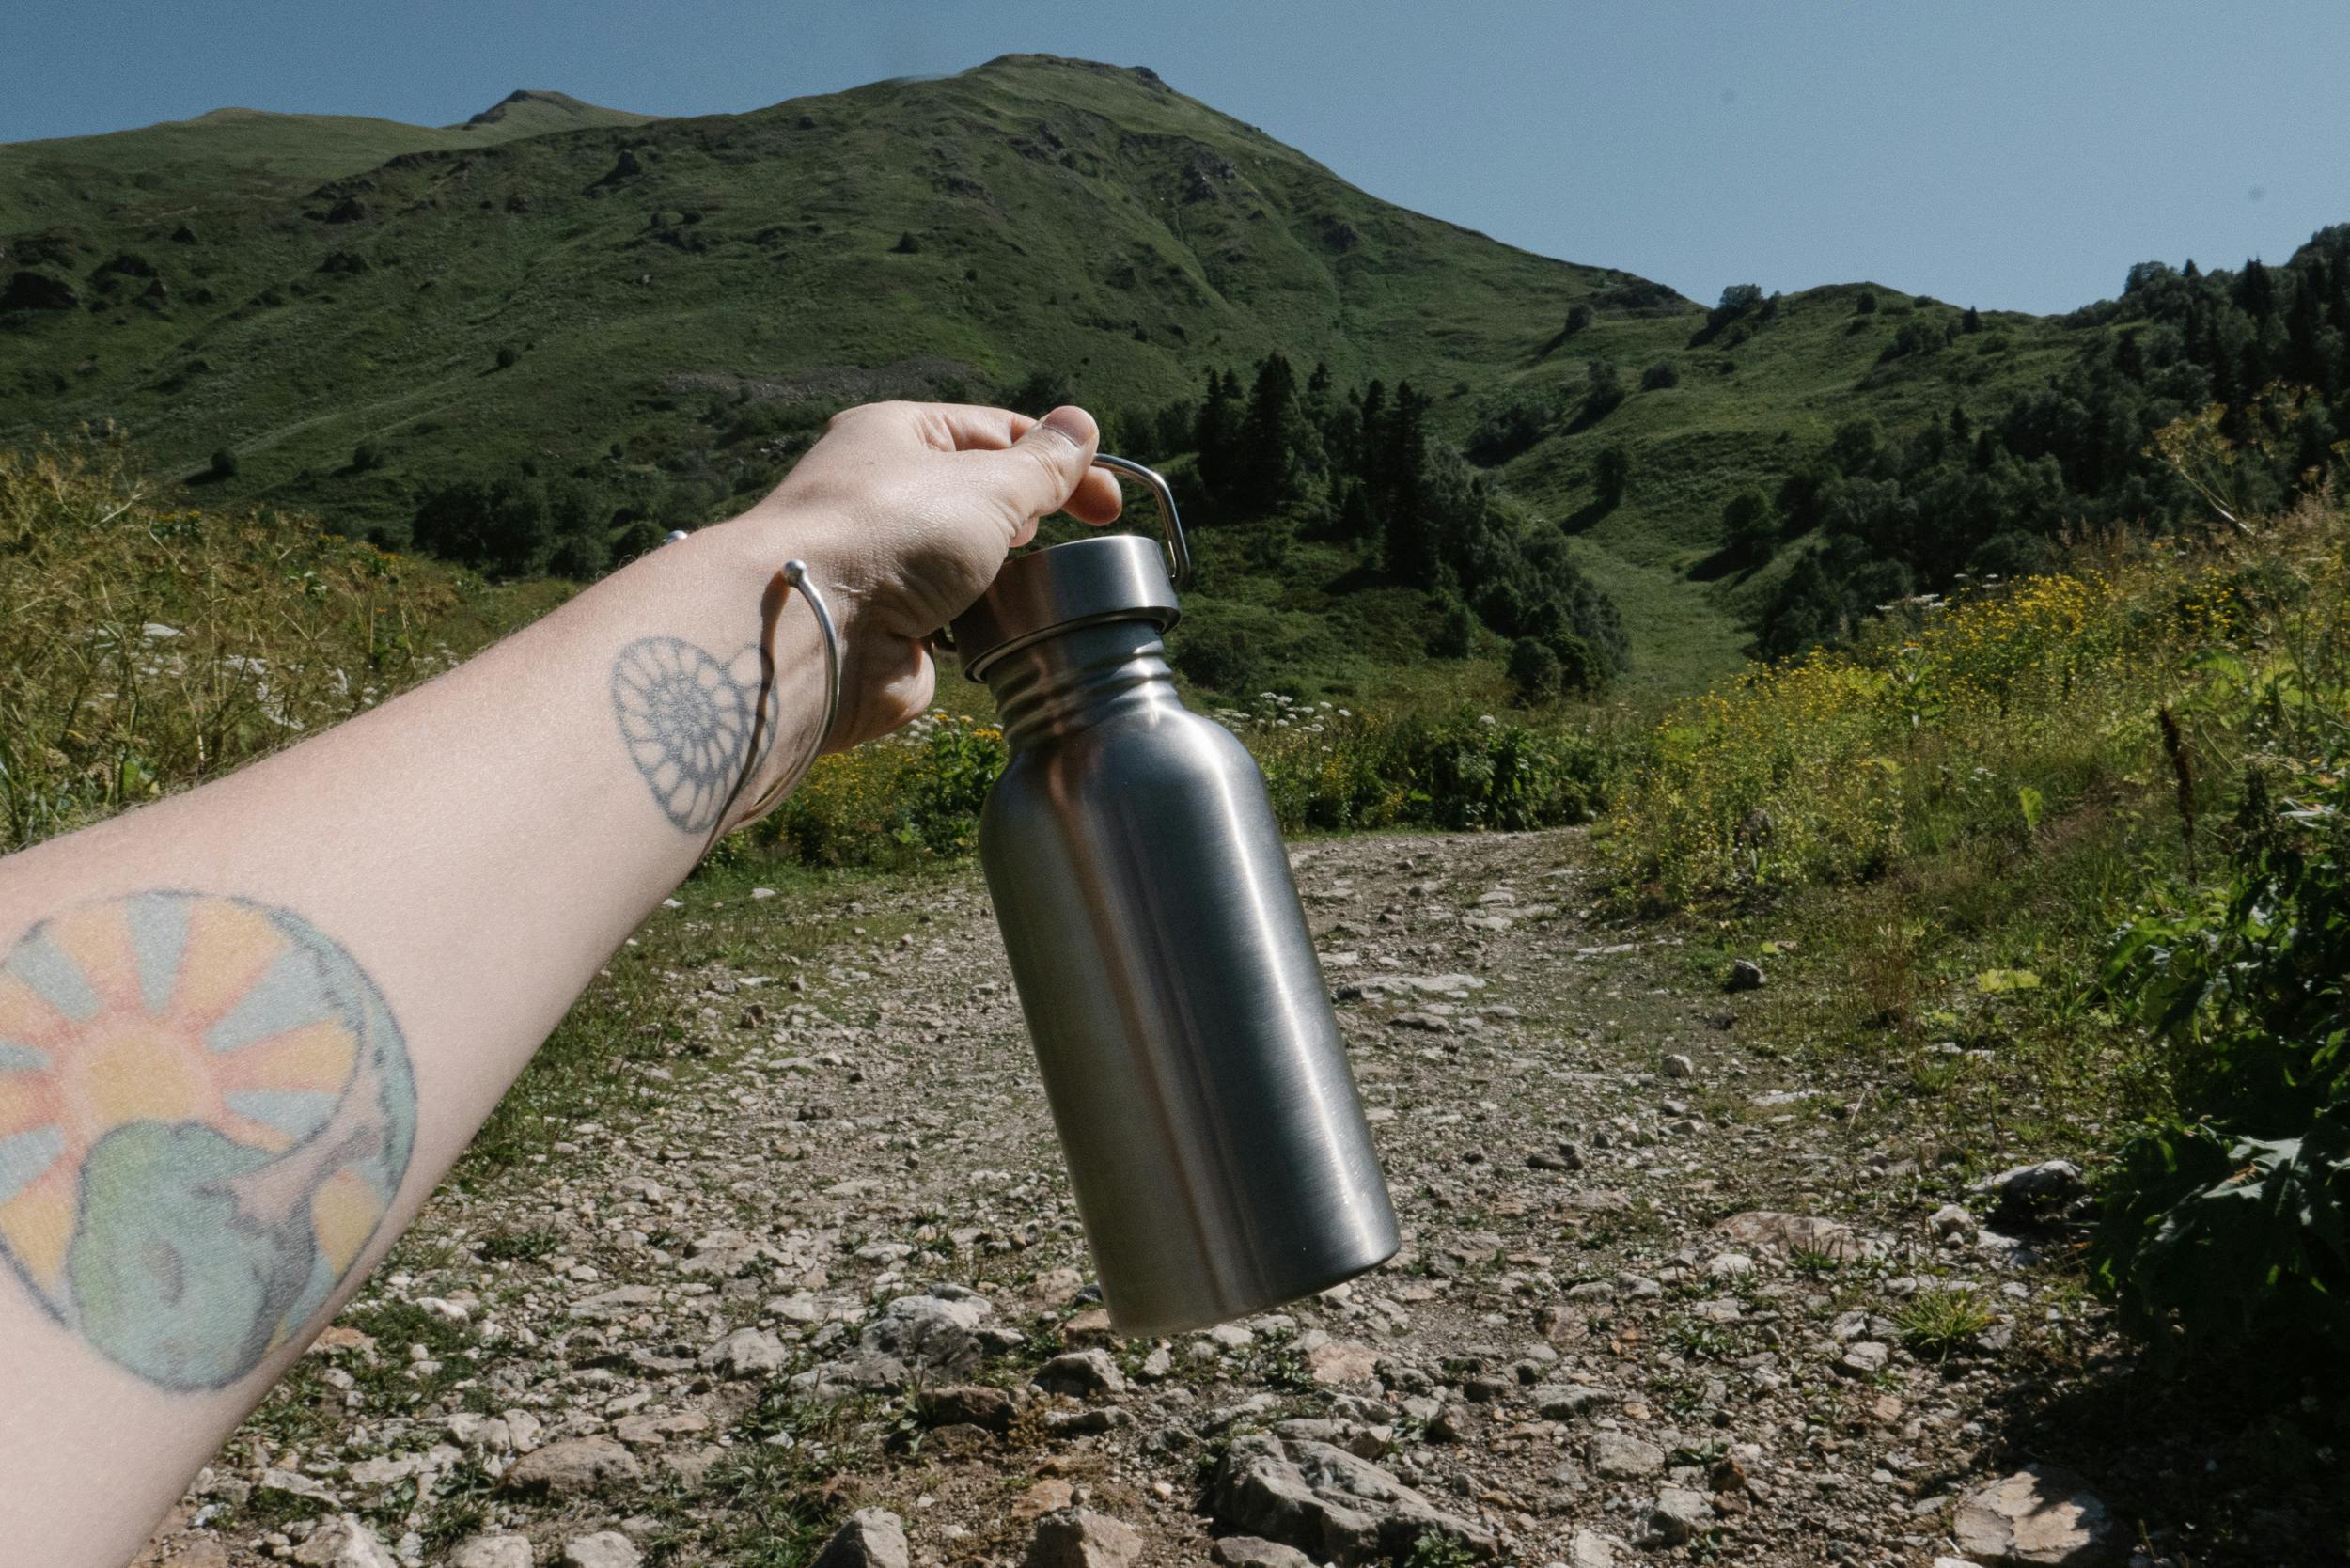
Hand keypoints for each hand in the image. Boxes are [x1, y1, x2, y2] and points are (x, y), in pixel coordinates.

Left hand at [730, 402, 1123, 748]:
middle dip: (1028, 519)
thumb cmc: (890, 535)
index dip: (1058, 461)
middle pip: (981, 497)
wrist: (813, 633)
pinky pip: (955, 617)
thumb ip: (1043, 464)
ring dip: (1004, 575)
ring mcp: (885, 562)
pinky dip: (981, 623)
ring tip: (1022, 584)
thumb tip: (1080, 426)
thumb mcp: (987, 484)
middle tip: (1069, 539)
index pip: (995, 433)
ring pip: (970, 561)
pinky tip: (996, 628)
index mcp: (898, 435)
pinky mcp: (890, 625)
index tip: (1110, 502)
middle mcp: (884, 493)